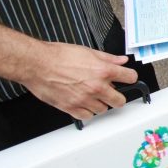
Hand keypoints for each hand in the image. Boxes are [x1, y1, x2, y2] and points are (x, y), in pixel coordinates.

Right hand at [21, 42, 138, 119]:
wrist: (36, 63)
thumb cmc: (58, 56)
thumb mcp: (88, 51)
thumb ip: (108, 58)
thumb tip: (121, 61)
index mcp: (103, 71)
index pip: (130, 77)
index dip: (130, 77)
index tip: (127, 78)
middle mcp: (96, 87)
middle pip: (120, 100)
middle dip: (116, 96)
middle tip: (110, 92)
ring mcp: (85, 99)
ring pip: (103, 109)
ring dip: (100, 103)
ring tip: (92, 95)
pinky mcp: (71, 107)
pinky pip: (87, 116)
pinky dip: (87, 111)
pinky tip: (83, 103)